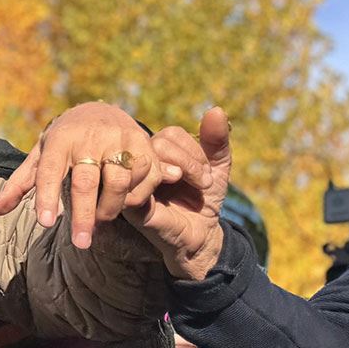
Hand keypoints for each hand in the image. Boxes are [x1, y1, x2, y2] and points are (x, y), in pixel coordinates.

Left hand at [0, 101, 207, 248]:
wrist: (101, 111)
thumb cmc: (65, 143)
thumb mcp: (40, 156)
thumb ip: (19, 184)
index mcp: (60, 139)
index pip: (49, 171)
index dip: (47, 197)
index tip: (46, 223)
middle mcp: (91, 137)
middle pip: (87, 182)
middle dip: (84, 215)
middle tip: (80, 243)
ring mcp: (121, 139)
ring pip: (119, 183)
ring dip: (110, 208)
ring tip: (101, 220)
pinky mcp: (146, 144)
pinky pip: (144, 180)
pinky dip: (134, 197)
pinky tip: (123, 203)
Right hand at [123, 108, 231, 280]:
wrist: (202, 238)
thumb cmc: (204, 202)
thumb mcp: (217, 168)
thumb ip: (216, 140)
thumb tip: (217, 109)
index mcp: (159, 155)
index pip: (170, 134)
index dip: (193, 148)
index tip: (208, 171)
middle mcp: (143, 167)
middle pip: (158, 143)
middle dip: (190, 159)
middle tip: (205, 181)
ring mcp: (134, 185)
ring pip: (147, 159)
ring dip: (181, 169)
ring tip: (198, 187)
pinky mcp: (131, 206)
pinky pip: (136, 186)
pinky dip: (162, 186)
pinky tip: (178, 197)